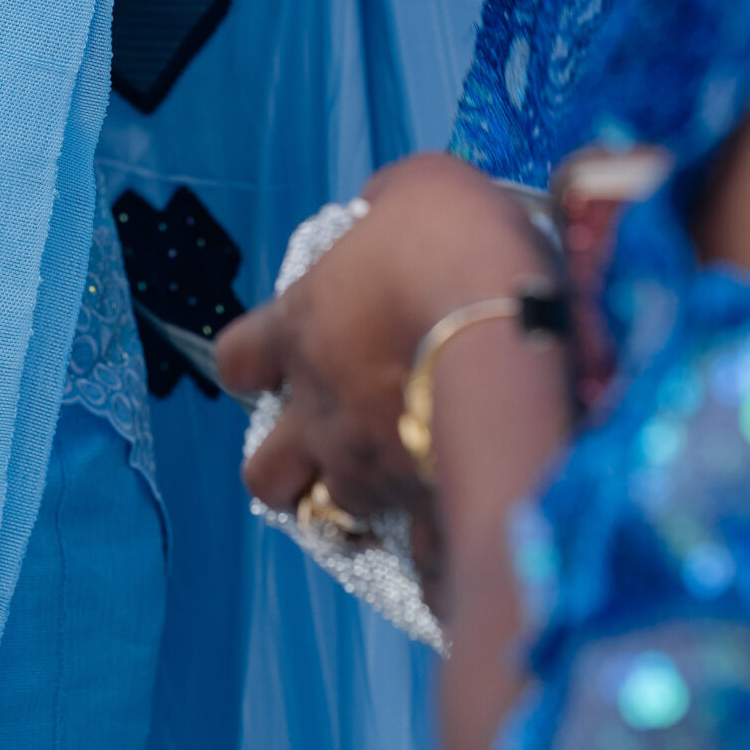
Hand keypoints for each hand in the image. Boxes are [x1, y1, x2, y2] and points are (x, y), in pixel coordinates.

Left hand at [215, 155, 555, 537]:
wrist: (514, 338)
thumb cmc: (454, 248)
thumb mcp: (422, 186)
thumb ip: (390, 204)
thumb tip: (385, 209)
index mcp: (302, 330)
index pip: (235, 359)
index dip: (253, 361)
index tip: (281, 357)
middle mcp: (320, 412)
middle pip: (264, 473)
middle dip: (286, 467)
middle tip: (330, 442)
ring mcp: (370, 473)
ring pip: (334, 516)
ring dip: (358, 502)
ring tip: (397, 480)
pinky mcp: (430, 514)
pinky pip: (422, 563)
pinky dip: (432, 553)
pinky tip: (454, 528)